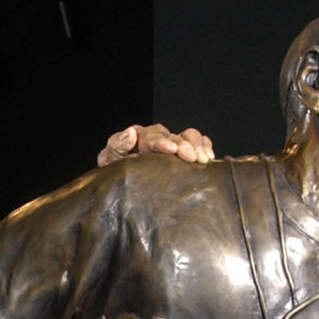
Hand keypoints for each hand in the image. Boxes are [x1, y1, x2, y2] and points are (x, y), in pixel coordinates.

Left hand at [97, 124, 213, 166]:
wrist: (120, 185)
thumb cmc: (114, 173)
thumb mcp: (110, 160)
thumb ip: (117, 146)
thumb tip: (130, 133)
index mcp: (137, 138)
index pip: (150, 136)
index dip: (161, 142)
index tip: (171, 149)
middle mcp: (156, 137)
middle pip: (173, 136)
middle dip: (184, 145)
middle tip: (192, 157)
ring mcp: (170, 143)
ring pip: (187, 136)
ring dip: (197, 145)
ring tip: (203, 159)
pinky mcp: (181, 151)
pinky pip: (197, 141)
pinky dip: (204, 145)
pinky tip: (209, 156)